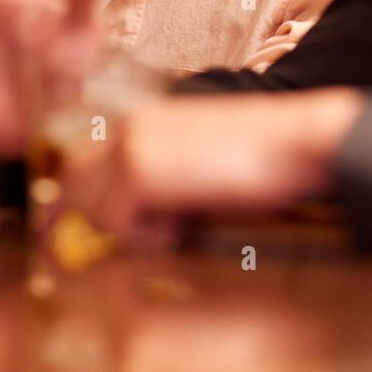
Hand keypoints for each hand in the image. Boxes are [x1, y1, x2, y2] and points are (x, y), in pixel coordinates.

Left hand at [56, 88, 364, 237]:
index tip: (80, 235)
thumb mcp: (202, 174)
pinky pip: (113, 219)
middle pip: (74, 182)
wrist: (297, 142)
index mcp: (146, 123)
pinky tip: (178, 229)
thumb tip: (137, 225)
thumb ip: (162, 188)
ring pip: (90, 204)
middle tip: (112, 249)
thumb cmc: (262, 164)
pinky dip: (139, 235)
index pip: (85, 165)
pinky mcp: (138, 167)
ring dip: (122, 230)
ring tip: (171, 233)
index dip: (81, 204)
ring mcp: (131, 143)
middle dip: (86, 219)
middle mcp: (131, 126)